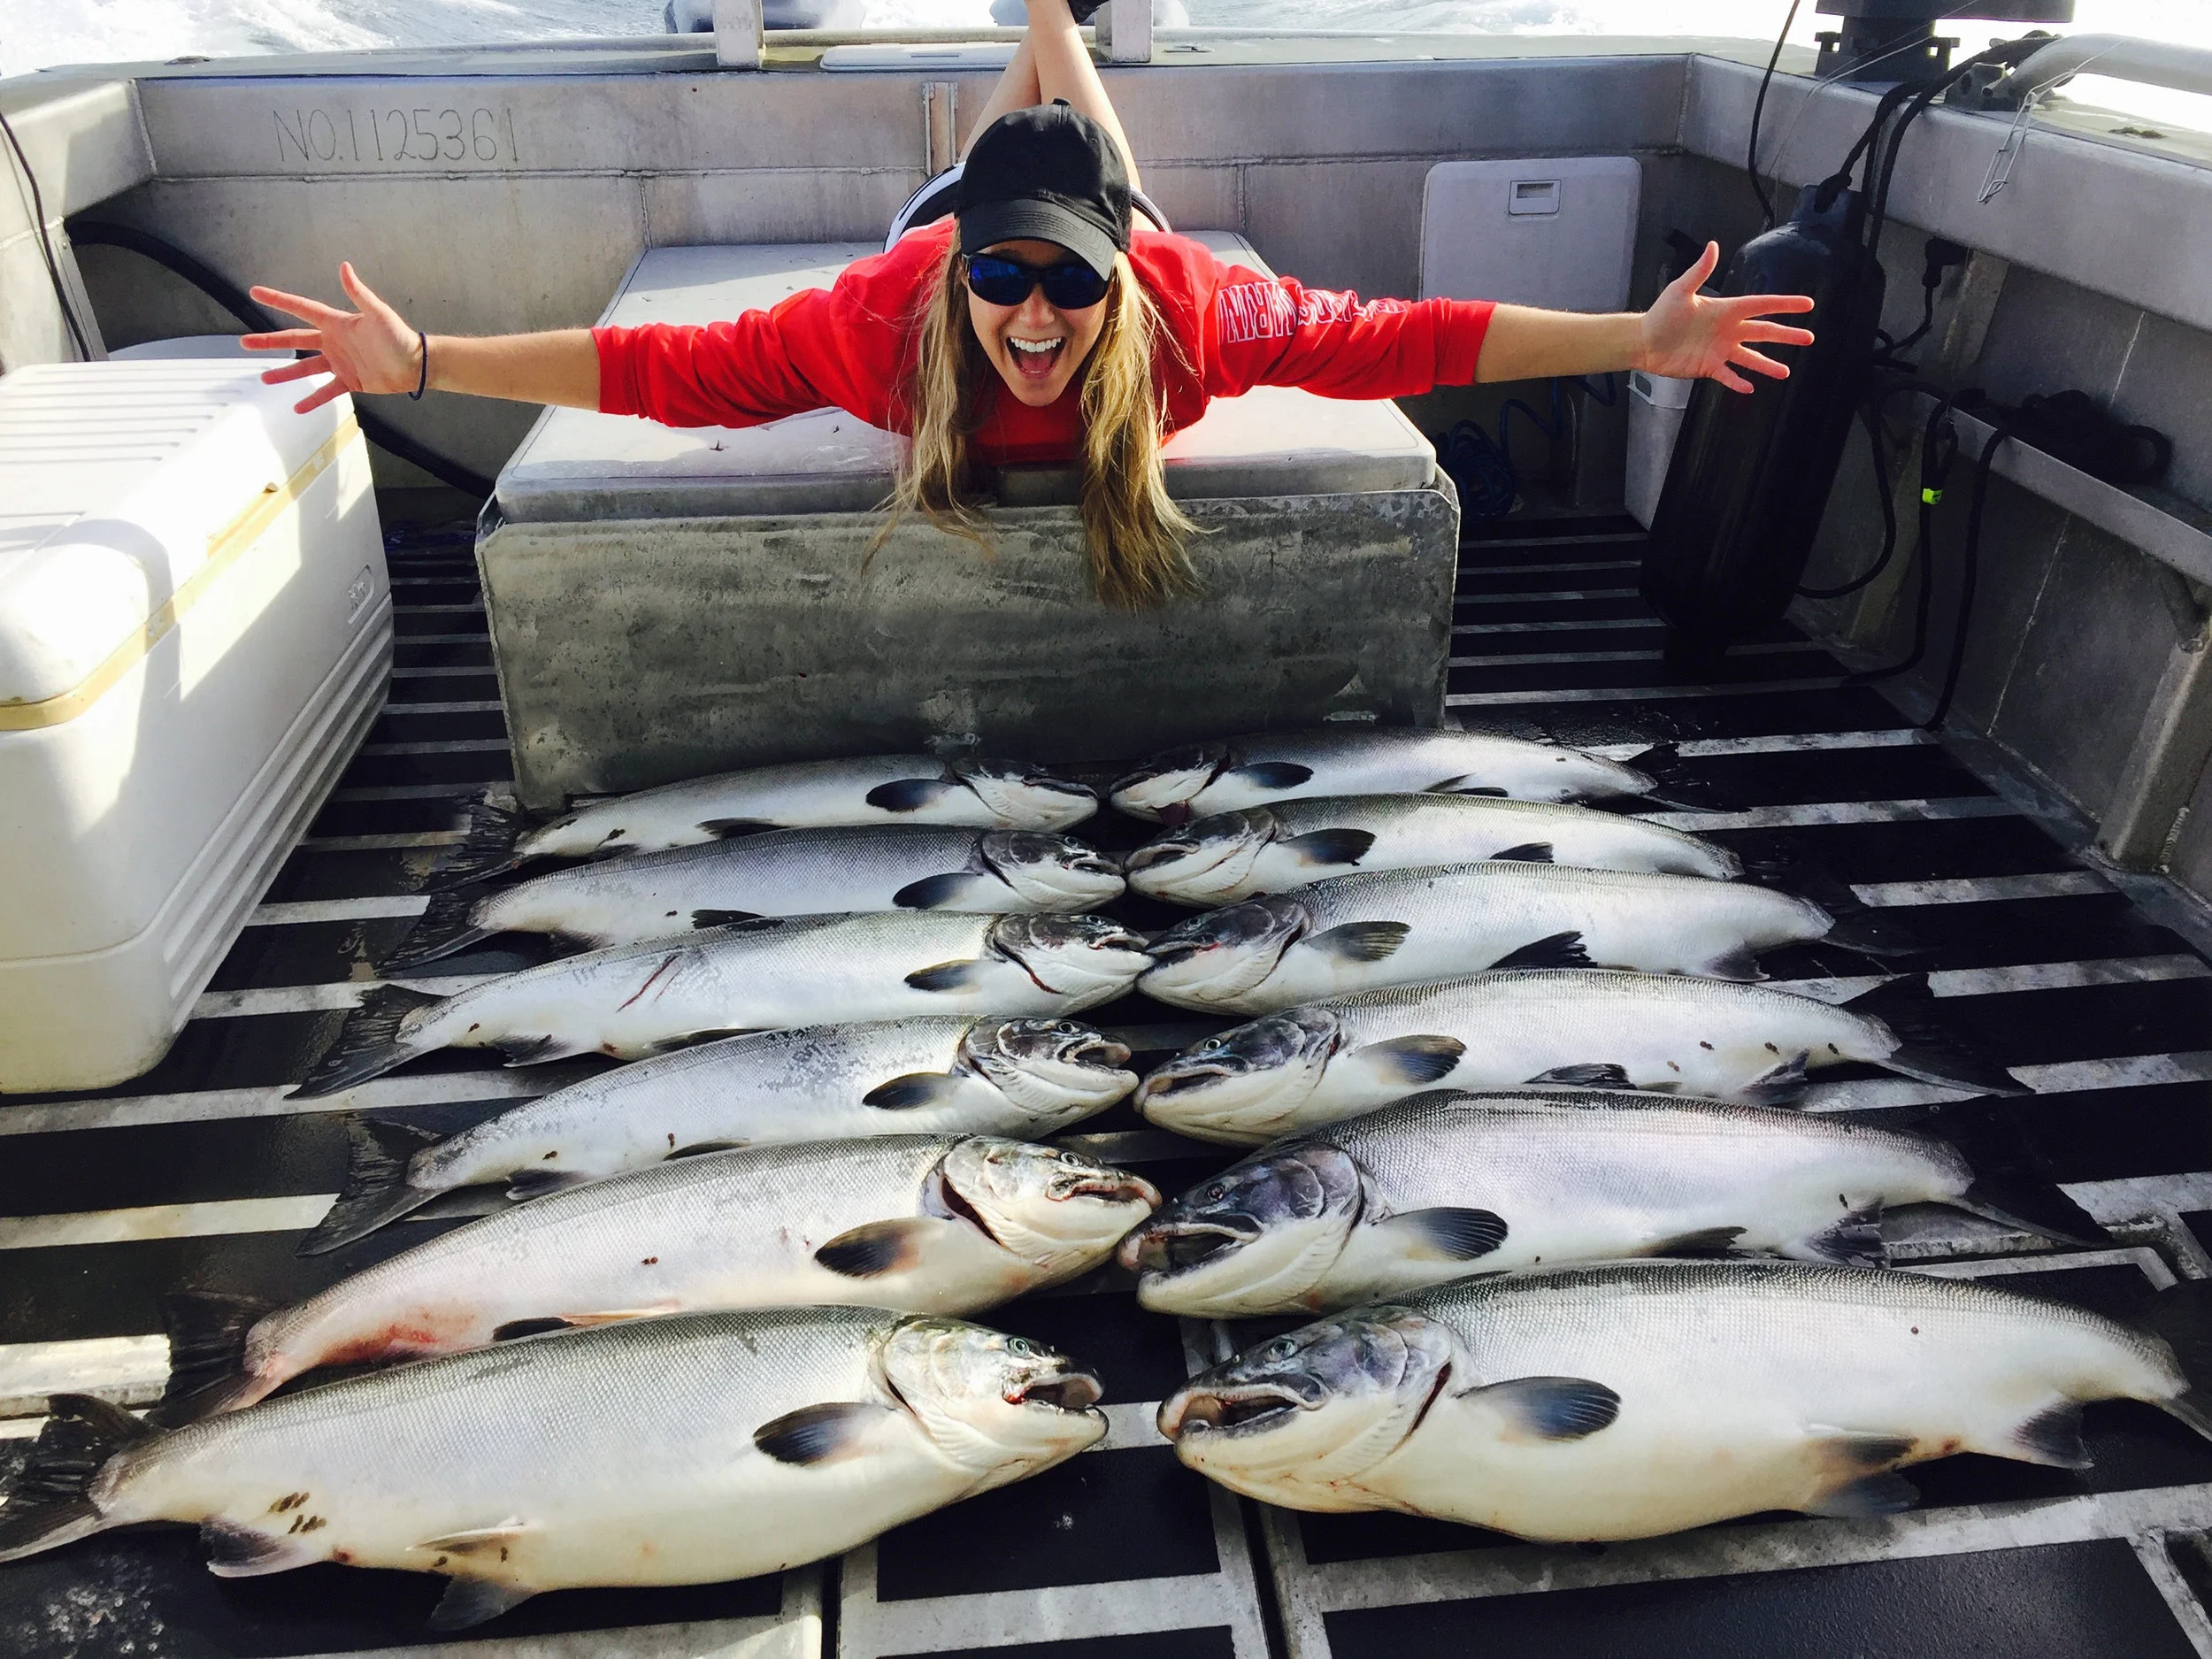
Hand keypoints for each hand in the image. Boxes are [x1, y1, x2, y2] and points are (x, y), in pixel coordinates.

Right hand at [242, 262, 421, 412]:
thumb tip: (344, 267)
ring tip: (264, 378)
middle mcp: (333, 341)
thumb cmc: (399, 337)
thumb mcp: (378, 313)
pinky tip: (297, 407)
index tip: (255, 293)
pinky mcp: (350, 381)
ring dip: (285, 373)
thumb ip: (359, 293)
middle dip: (269, 341)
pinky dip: (313, 400)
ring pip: (305, 367)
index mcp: (336, 323)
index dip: (278, 300)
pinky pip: (327, 391)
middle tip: (245, 342)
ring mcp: (340, 362)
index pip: (301, 308)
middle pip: (294, 339)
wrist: (416, 365)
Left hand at [1635, 241, 1815, 393]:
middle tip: (1809, 337)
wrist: (1643, 341)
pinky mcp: (1708, 367)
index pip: (1761, 305)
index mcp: (1726, 309)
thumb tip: (1713, 246)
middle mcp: (1727, 330)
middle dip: (1786, 335)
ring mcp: (1720, 350)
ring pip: (1750, 358)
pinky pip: (1728, 376)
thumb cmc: (1661, 314)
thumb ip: (1700, 271)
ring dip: (1768, 364)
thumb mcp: (1681, 290)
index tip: (1807, 304)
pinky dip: (1738, 382)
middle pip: (1763, 332)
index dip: (1784, 304)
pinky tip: (1751, 388)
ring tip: (1785, 371)